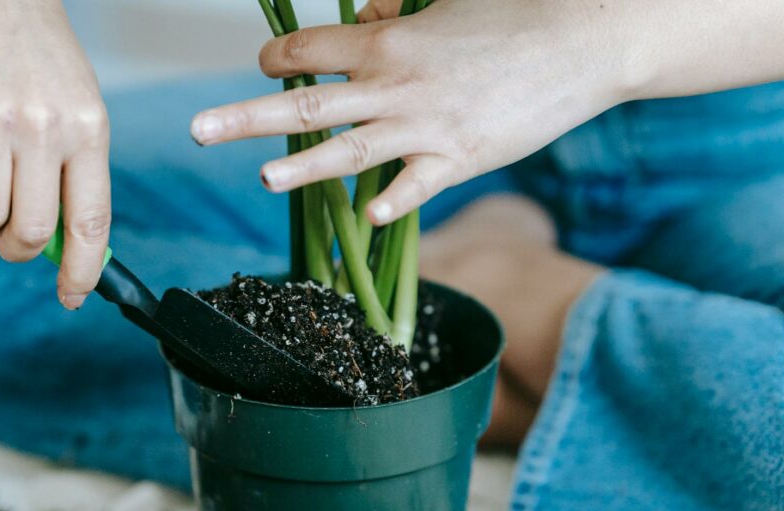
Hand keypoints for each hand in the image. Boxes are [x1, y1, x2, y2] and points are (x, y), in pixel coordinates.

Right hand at [0, 0, 109, 308]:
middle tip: (6, 234)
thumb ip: (76, 169)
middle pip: (32, 230)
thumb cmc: (39, 57)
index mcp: (89, 131)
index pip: (92, 222)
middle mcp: (46, 129)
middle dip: (16, 248)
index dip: (83, 270)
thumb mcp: (79, 108)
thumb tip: (68, 238)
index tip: (73, 297)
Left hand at [191, 0, 629, 224]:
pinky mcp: (460, 160)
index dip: (278, 57)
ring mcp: (425, 128)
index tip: (265, 65)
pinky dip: (388, 202)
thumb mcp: (446, 1)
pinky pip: (414, 187)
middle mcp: (395, 86)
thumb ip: (394, 10)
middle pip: (307, 103)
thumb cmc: (515, 12)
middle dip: (246, 117)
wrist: (586, 39)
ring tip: (260, 179)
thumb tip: (358, 14)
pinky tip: (361, 217)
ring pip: (348, 151)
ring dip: (301, 167)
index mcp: (388, 40)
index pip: (310, 51)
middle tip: (197, 131)